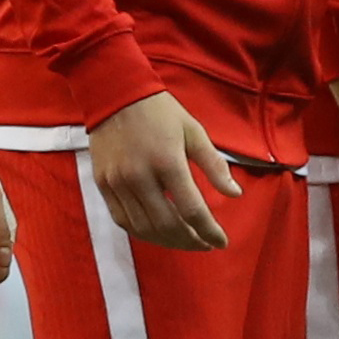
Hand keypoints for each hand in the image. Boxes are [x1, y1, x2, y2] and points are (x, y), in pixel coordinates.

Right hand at [88, 91, 242, 249]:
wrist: (115, 94)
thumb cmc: (160, 111)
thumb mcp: (193, 131)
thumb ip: (214, 164)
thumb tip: (235, 194)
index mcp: (167, 161)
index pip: (192, 209)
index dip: (209, 231)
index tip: (221, 242)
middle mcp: (140, 177)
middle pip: (167, 225)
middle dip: (190, 241)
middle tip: (205, 244)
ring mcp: (118, 183)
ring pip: (144, 228)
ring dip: (168, 241)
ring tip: (185, 241)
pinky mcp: (103, 185)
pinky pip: (123, 220)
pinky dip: (143, 232)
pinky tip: (158, 233)